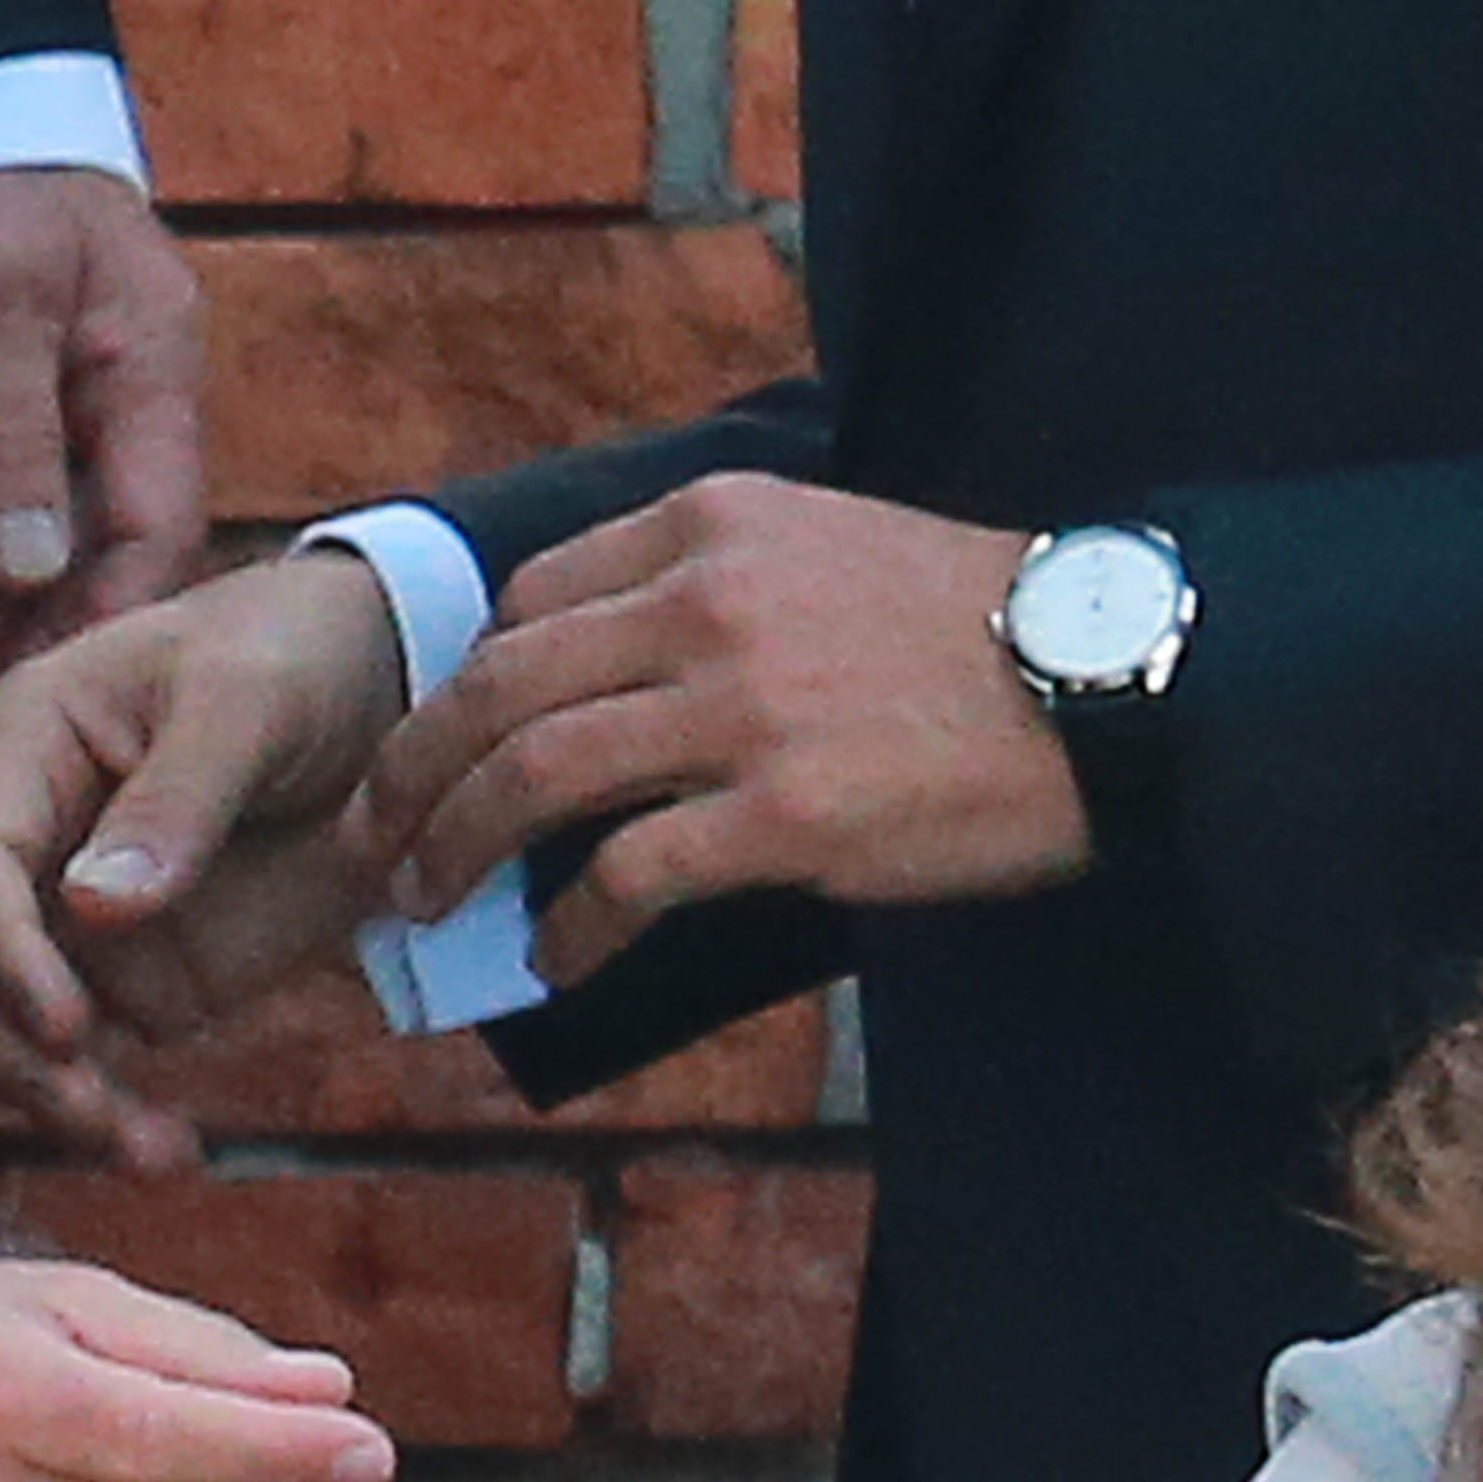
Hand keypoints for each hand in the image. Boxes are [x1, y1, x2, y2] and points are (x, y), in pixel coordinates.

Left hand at [0, 168, 210, 770]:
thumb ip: (10, 435)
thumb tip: (24, 570)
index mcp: (156, 375)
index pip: (160, 525)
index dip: (113, 621)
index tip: (57, 710)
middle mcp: (134, 401)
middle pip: (106, 551)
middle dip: (41, 649)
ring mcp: (86, 402)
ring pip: (51, 539)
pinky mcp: (33, 401)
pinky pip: (5, 502)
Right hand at [0, 551, 404, 1169]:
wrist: (384, 678)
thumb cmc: (300, 651)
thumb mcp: (254, 697)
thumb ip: (183, 795)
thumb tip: (95, 909)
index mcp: (29, 742)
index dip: (1, 949)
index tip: (68, 1025)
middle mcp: (31, 834)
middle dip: (14, 1048)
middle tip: (92, 1108)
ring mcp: (74, 911)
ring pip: (11, 1028)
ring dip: (59, 1101)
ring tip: (149, 1150)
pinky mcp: (130, 966)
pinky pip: (91, 1057)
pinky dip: (117, 1109)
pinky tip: (171, 1151)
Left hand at [361, 477, 1088, 986]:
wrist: (1102, 678)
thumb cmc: (975, 624)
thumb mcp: (831, 545)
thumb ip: (721, 581)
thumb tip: (620, 671)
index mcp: (715, 522)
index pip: (531, 595)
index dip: (464, 679)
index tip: (441, 741)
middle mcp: (708, 599)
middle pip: (500, 684)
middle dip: (414, 771)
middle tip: (380, 838)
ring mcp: (740, 707)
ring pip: (533, 775)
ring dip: (454, 849)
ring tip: (425, 905)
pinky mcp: (781, 813)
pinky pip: (625, 877)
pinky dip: (566, 928)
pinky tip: (552, 958)